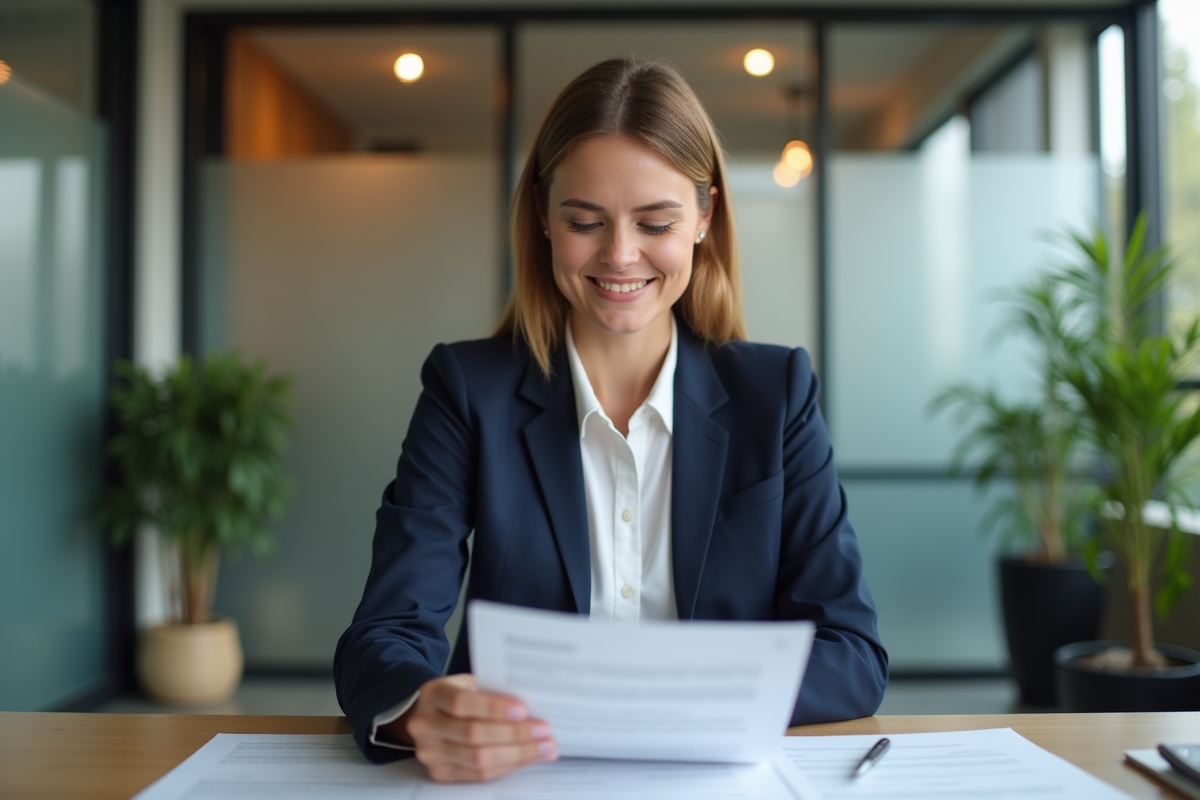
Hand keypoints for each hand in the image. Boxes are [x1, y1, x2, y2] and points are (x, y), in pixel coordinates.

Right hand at [393, 673, 557, 781]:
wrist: (429, 716)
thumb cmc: (458, 695)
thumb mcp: (469, 684)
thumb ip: (493, 691)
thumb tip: (535, 705)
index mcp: (433, 694)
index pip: (461, 702)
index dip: (493, 707)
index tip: (524, 709)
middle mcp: (425, 725)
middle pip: (473, 734)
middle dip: (514, 734)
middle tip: (544, 731)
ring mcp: (430, 752)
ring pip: (478, 759)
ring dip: (517, 754)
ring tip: (544, 748)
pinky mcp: (440, 773)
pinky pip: (479, 775)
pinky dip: (507, 766)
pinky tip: (527, 758)